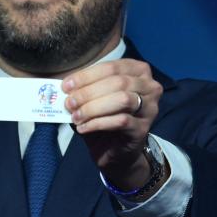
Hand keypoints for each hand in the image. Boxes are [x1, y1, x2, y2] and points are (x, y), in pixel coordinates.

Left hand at [62, 59, 162, 191]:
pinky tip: (83, 128)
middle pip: (118, 82)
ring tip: (75, 116)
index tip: (66, 86)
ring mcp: (150, 108)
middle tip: (69, 103)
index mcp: (138, 71)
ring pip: (123, 99)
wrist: (115, 150)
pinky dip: (98, 123)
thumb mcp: (94, 97)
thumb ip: (84, 88)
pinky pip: (121, 121)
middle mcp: (150, 87)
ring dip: (93, 108)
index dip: (87, 75)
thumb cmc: (105, 117)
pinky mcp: (143, 128)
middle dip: (89, 92)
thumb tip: (66, 85)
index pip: (112, 67)